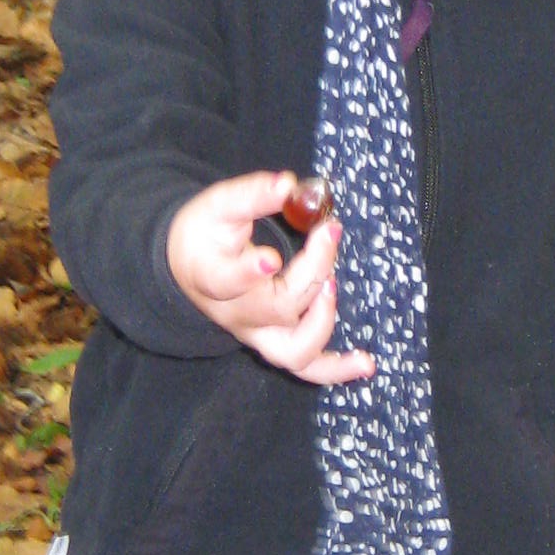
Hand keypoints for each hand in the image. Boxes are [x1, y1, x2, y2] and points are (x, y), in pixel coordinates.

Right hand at [166, 170, 374, 387]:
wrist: (187, 266)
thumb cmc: (205, 233)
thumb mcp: (219, 205)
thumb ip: (253, 194)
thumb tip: (289, 185)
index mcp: (212, 276)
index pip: (226, 281)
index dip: (249, 274)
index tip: (272, 259)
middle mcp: (235, 314)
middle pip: (277, 307)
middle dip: (310, 272)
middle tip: (328, 230)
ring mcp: (257, 334)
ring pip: (292, 351)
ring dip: (323, 324)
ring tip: (333, 286)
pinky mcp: (274, 344)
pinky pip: (305, 368)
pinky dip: (336, 369)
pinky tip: (366, 364)